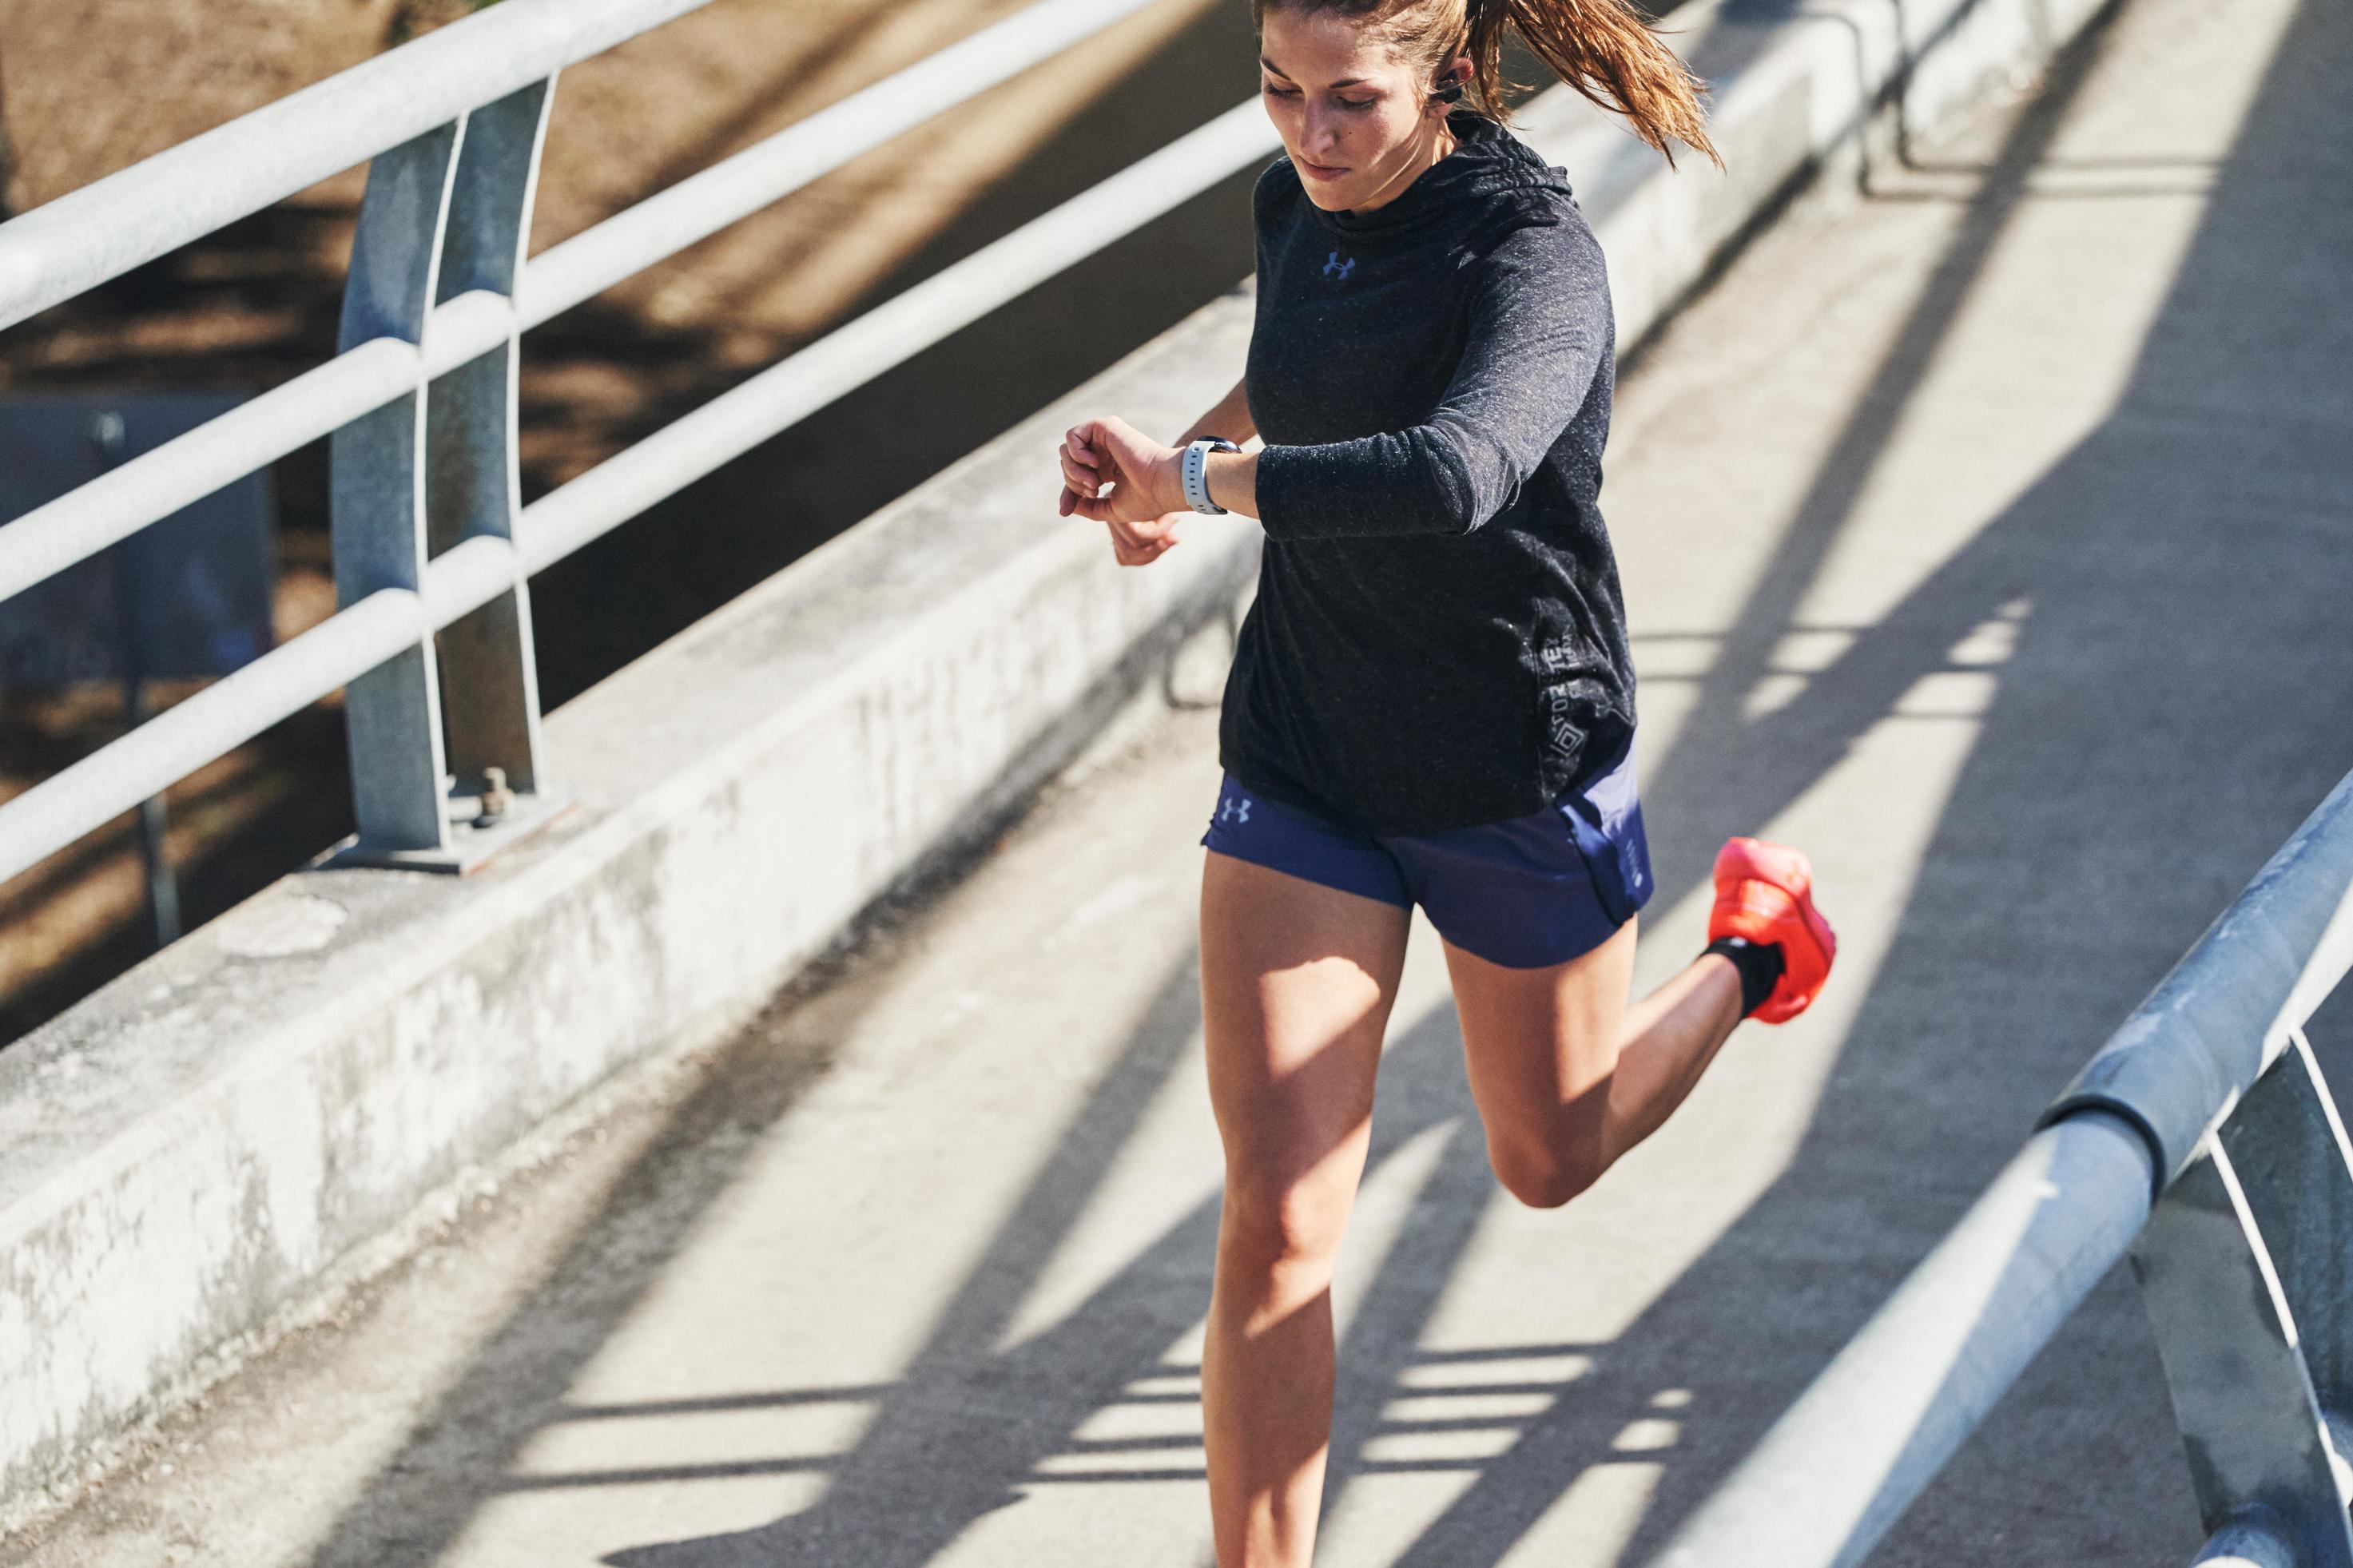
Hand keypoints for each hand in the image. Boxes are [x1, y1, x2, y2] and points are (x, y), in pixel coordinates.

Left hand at [1057, 415, 1186, 566]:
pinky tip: (1094, 464)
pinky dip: (1076, 453)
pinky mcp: (1106, 426)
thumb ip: (1089, 508)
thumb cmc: (1146, 499)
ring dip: (1073, 470)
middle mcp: (1104, 452)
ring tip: (1094, 482)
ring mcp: (1105, 438)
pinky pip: (1072, 435)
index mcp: (1107, 469)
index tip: (1064, 511)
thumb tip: (1068, 507)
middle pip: (1067, 464)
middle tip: (1093, 492)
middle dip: (1072, 483)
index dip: (1068, 494)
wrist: (1162, 485)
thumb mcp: (1111, 509)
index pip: (1075, 477)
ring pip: (1066, 449)